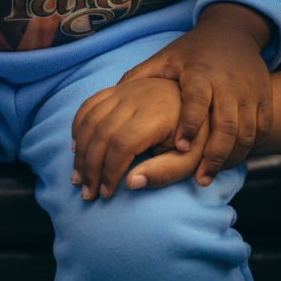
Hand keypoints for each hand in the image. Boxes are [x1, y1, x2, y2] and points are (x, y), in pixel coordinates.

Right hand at [71, 77, 193, 200]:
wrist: (202, 103)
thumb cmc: (196, 137)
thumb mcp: (190, 160)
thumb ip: (164, 173)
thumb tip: (130, 183)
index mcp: (158, 114)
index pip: (122, 143)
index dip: (110, 171)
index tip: (106, 193)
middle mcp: (138, 97)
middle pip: (102, 133)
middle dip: (90, 166)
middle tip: (87, 192)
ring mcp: (126, 90)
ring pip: (91, 119)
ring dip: (80, 150)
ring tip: (78, 177)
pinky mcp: (119, 88)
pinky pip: (90, 104)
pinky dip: (79, 126)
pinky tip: (78, 148)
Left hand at [120, 3, 272, 185]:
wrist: (235, 33)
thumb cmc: (194, 52)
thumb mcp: (166, 59)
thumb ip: (140, 76)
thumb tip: (110, 96)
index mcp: (201, 73)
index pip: (196, 99)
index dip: (189, 123)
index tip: (179, 147)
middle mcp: (228, 83)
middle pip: (227, 124)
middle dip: (214, 154)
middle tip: (200, 178)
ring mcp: (250, 91)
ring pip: (247, 132)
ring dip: (231, 157)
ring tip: (212, 175)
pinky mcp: (265, 98)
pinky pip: (262, 129)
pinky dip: (249, 148)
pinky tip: (231, 162)